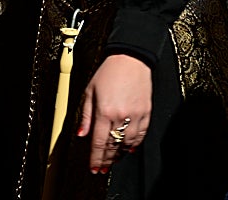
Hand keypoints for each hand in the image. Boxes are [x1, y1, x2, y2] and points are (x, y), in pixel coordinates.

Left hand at [78, 53, 151, 173]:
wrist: (130, 59)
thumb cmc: (109, 72)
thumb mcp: (90, 91)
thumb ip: (86, 115)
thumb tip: (81, 134)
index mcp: (104, 111)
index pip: (99, 143)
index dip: (96, 159)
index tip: (94, 168)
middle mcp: (120, 115)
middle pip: (113, 146)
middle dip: (106, 160)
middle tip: (102, 168)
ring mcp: (135, 115)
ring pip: (128, 143)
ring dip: (120, 154)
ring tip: (114, 159)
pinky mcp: (146, 112)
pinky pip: (141, 134)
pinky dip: (135, 144)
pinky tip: (129, 148)